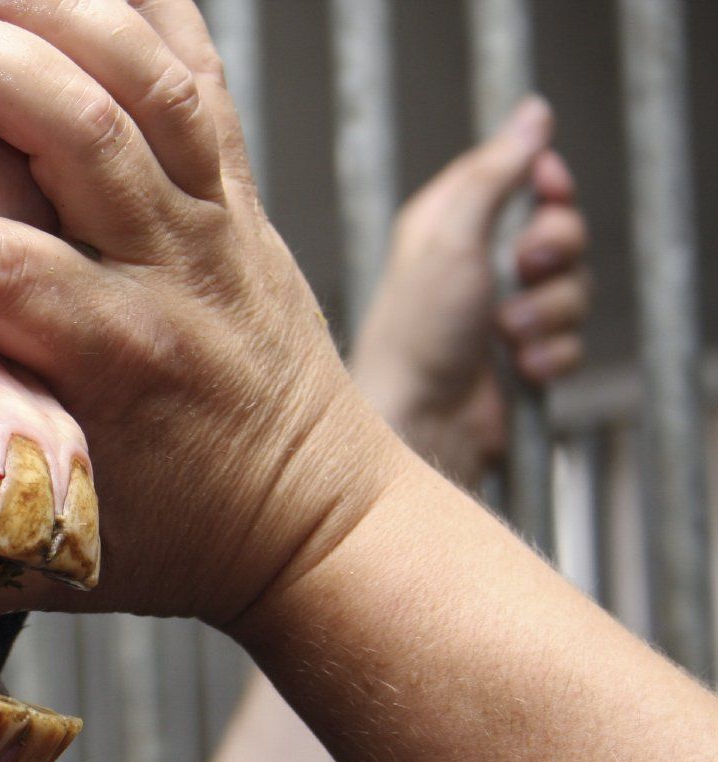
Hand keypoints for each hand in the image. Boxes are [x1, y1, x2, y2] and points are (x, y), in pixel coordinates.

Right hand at [0, 0, 406, 623]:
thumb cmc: (182, 544)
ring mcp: (218, 217)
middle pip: (78, 128)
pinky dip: (140, 1)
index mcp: (121, 361)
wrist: (317, 526)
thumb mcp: (60, 550)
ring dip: (49, 5)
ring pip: (145, 72)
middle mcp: (176, 270)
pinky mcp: (241, 190)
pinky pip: (199, 66)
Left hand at [353, 97, 591, 485]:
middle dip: (555, 252)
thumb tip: (533, 111)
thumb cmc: (417, 331)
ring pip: (574, 288)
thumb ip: (495, 172)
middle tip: (523, 269)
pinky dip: (550, 355)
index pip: (520, 175)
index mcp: (450, 221)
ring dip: (547, 313)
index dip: (545, 180)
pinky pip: (571, 340)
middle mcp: (478, 261)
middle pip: (562, 229)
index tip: (547, 187)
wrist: (418, 421)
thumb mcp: (451, 236)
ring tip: (505, 335)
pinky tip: (517, 368)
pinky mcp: (523, 356)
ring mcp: (503, 311)